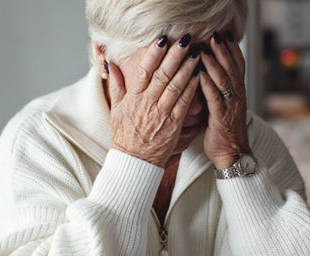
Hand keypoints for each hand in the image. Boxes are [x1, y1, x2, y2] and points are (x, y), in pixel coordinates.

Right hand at [107, 35, 201, 166]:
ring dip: (187, 68)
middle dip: (174, 56)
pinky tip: (199, 76)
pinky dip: (191, 89)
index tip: (162, 40)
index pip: (143, 71)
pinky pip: (183, 103)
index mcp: (133, 98)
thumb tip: (110, 65)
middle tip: (185, 40)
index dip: (153, 55)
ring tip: (196, 54)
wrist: (134, 161)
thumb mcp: (115, 109)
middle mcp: (147, 103)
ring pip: (175, 86)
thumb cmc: (124, 136)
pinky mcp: (173, 124)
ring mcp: (160, 114)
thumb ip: (116, 86)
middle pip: (162, 75)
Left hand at [199, 32, 250, 169]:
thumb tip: (204, 75)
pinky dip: (207, 83)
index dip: (233, 50)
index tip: (225, 35)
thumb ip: (216, 92)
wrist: (231, 154)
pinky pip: (214, 97)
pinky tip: (199, 73)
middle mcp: (237, 97)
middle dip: (223, 50)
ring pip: (224, 79)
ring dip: (214, 62)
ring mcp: (230, 106)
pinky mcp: (220, 117)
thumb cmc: (223, 132)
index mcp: (238, 93)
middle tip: (215, 35)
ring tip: (206, 48)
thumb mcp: (222, 107)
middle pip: (232, 68)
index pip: (238, 66)